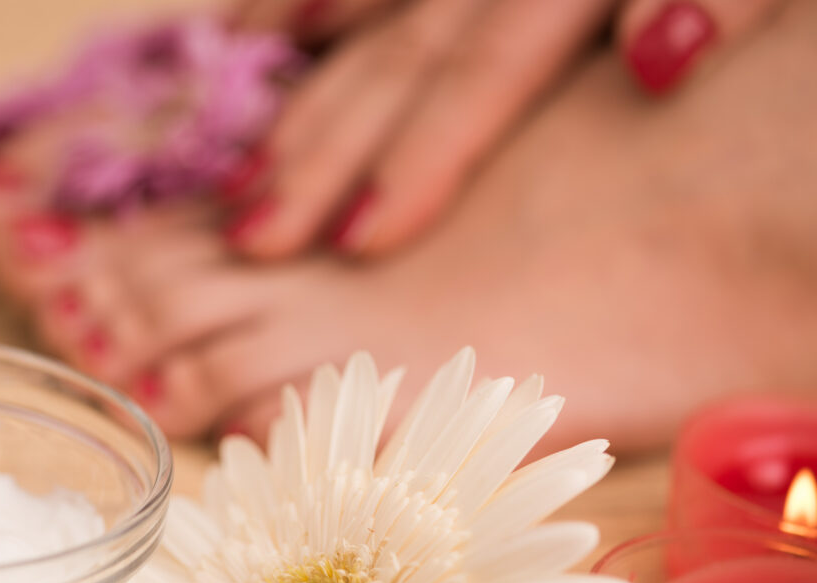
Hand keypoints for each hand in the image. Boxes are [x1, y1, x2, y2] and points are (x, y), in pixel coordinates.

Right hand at [220, 0, 783, 259]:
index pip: (480, 72)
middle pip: (398, 61)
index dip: (418, 157)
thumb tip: (664, 57)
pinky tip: (258, 33)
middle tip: (253, 235)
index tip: (357, 241)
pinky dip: (303, 0)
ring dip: (298, 91)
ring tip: (236, 163)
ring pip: (364, 17)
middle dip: (322, 152)